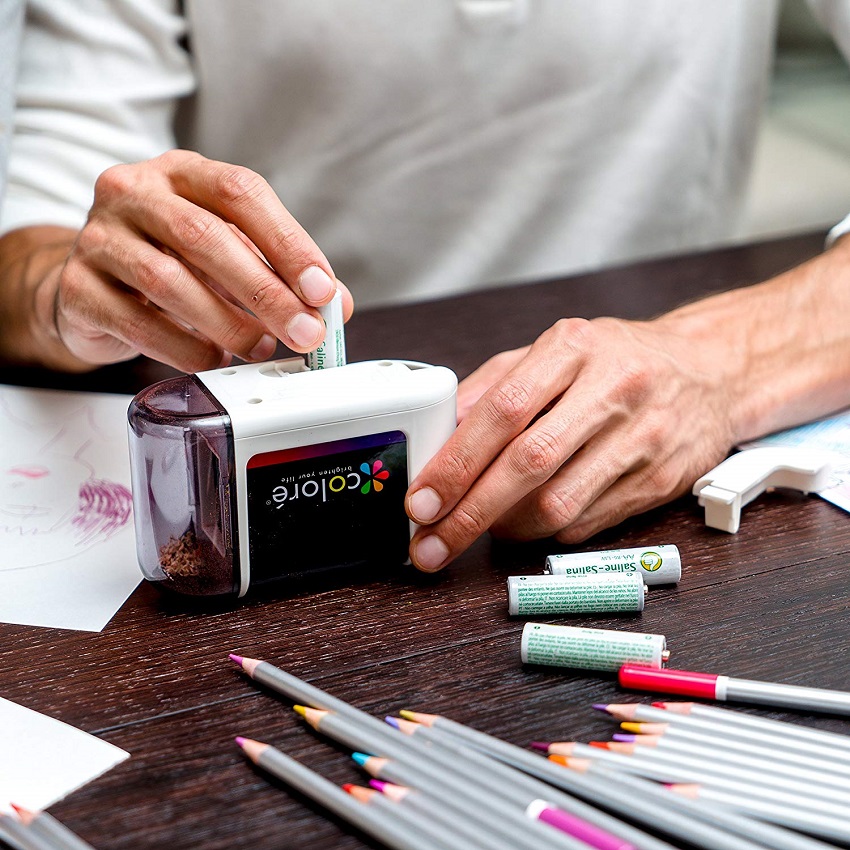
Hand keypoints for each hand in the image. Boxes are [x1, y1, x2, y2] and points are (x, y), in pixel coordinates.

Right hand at [34, 150, 352, 370]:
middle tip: (304, 332)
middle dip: (266, 292)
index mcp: (183, 173)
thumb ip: (283, 273)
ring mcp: (99, 237)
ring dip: (227, 324)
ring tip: (260, 348)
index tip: (322, 290)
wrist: (92, 285)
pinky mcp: (78, 288)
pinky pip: (137, 323)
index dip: (288, 243)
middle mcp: (135, 192)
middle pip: (205, 237)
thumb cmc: (172, 263)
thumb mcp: (232, 254)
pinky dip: (185, 348)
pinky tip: (213, 358)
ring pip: (169, 281)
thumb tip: (334, 306)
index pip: (241, 193)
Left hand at [405, 316, 735, 570]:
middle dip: (468, 513)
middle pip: (528, 464)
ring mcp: (642, 438)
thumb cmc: (618, 361)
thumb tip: (440, 430)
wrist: (711, 373)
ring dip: (505, 529)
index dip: (456, 462)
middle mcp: (613, 389)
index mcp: (574, 347)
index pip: (503, 410)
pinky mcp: (658, 481)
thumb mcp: (555, 350)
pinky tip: (526, 523)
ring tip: (476, 530)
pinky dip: (544, 532)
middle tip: (430, 543)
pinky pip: (586, 524)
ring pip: (559, 504)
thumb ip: (494, 385)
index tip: (421, 500)